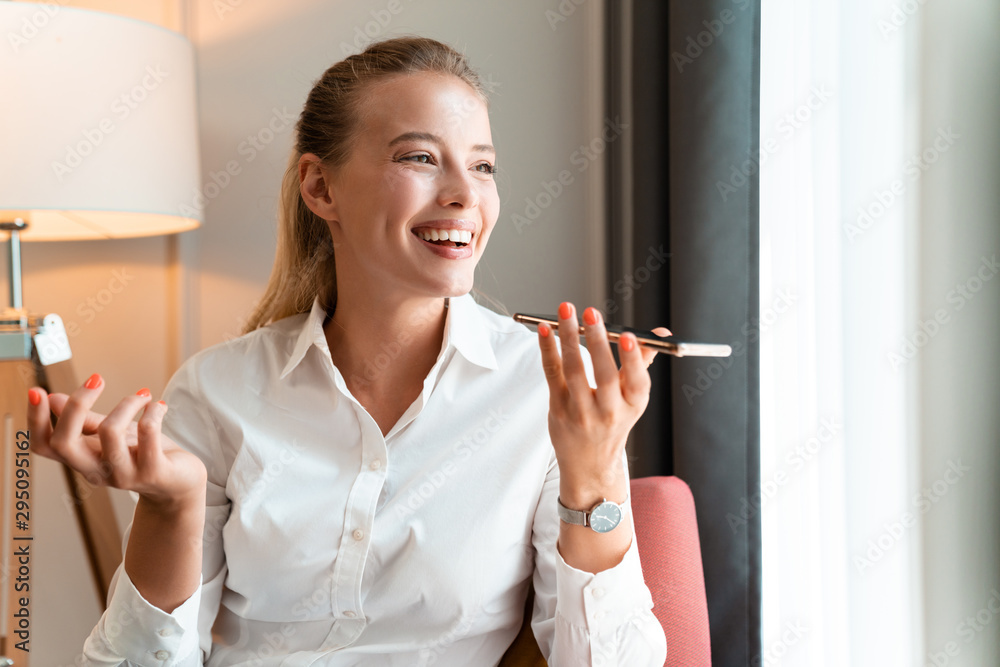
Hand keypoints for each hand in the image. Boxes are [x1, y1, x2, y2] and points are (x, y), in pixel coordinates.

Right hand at [27, 373, 206, 509]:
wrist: (182, 483)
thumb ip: (86, 420)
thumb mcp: (114, 435)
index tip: (38, 389)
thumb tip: (52, 397)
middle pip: (64, 443)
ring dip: (127, 403)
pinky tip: (158, 407)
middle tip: (97, 378)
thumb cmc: (145, 454)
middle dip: (76, 405)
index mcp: (82, 459)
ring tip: (143, 395)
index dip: (35, 419)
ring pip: (110, 432)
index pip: (44, 446)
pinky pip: (148, 432)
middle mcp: (97, 471)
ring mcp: (124, 475)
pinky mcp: (154, 472)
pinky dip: (152, 412)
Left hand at [537, 302, 669, 507]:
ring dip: (567, 338)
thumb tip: (660, 333)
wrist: (589, 464)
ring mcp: (581, 412)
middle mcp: (609, 412)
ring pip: (574, 371)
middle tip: (590, 313)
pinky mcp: (558, 409)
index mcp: (633, 405)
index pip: (637, 382)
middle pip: (603, 374)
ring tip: (566, 311)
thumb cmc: (613, 421)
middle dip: (597, 342)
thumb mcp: (632, 398)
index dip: (633, 359)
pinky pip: (552, 374)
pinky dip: (548, 350)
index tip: (628, 336)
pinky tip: (544, 330)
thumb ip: (642, 362)